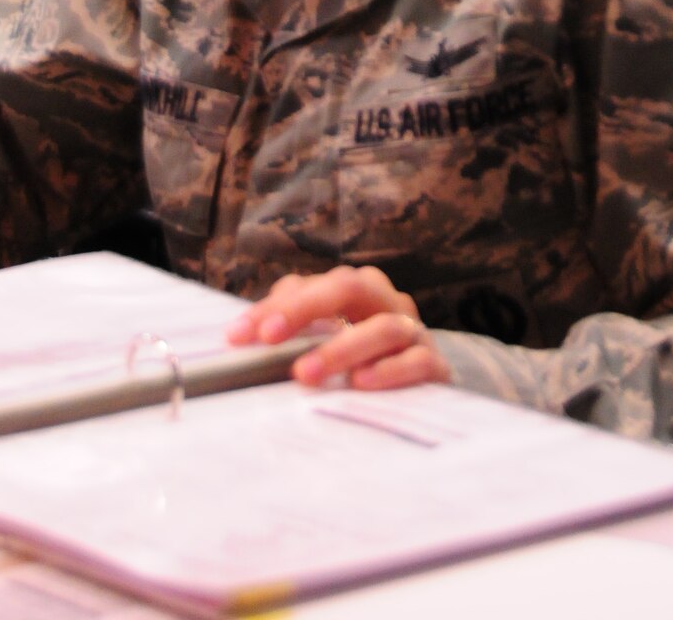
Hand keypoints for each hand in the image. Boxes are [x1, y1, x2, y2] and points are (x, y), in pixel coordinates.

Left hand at [226, 265, 450, 391]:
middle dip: (305, 309)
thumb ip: (291, 332)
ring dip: (341, 348)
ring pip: (383, 327)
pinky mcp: (435, 366)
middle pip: (350, 287)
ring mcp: (414, 333)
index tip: (237, 336)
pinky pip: (417, 361)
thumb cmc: (364, 363)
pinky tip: (361, 384)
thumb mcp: (326, 342)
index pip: (313, 285)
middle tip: (269, 339)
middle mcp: (387, 303)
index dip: (275, 307)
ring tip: (305, 373)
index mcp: (358, 291)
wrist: (425, 386)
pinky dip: (390, 370)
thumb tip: (238, 338)